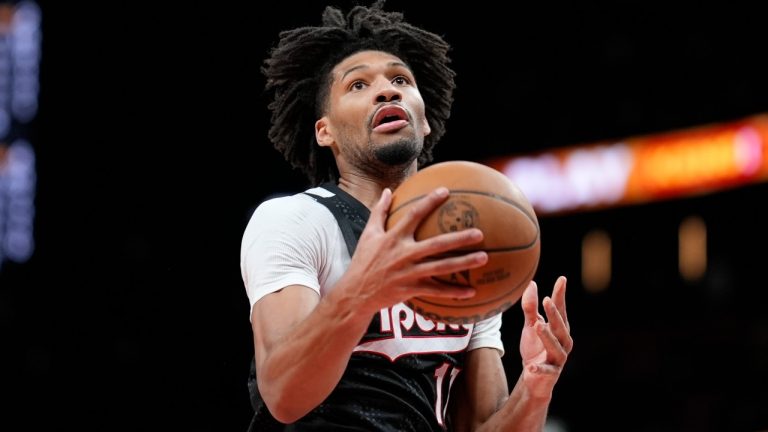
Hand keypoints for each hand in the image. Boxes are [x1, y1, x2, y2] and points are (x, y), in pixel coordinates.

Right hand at [343, 187, 488, 314]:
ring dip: (464, 263)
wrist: (356, 293)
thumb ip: (379, 211)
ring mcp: (409, 273)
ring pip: (441, 268)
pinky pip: (436, 291)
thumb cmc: (363, 261)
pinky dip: (454, 292)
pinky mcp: (411, 289)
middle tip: (479, 233)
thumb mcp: (368, 234)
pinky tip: (472, 292)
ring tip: (484, 257)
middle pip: (436, 245)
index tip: (446, 191)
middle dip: (458, 238)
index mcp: (393, 238)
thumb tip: (388, 191)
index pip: (414, 215)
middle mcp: (403, 254)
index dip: (430, 202)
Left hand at [519, 276, 572, 398]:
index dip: (560, 295)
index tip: (562, 279)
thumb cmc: (535, 348)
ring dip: (548, 337)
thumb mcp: (531, 326)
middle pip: (561, 327)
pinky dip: (539, 369)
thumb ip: (531, 308)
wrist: (533, 378)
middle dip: (555, 314)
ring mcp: (558, 359)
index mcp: (559, 329)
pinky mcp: (550, 374)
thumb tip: (532, 284)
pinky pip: (546, 371)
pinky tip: (530, 367)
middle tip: (546, 300)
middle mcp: (563, 342)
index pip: (561, 310)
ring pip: (556, 347)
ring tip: (538, 325)